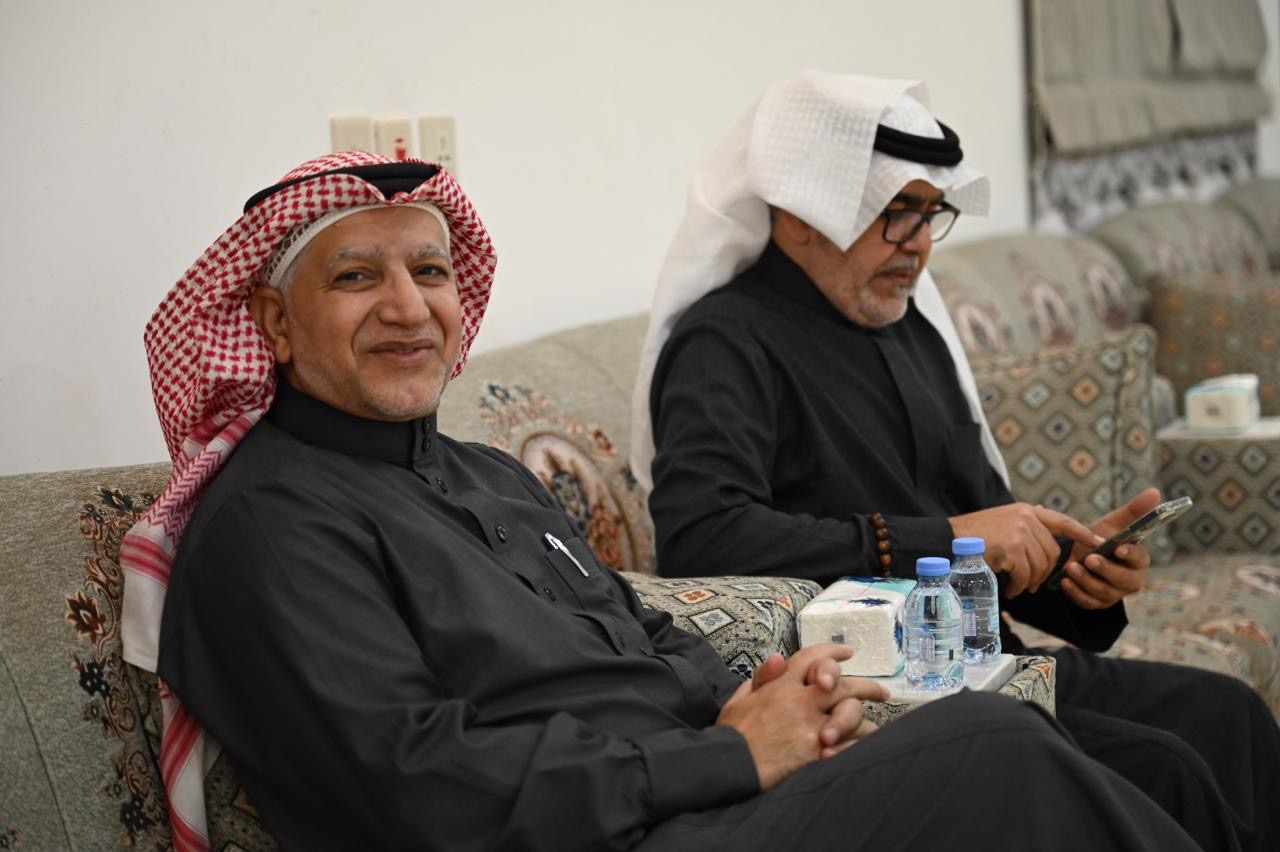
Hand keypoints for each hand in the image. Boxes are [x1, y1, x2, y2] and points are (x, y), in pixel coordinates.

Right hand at [717, 645, 888, 788]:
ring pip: (852, 713)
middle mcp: (801, 702)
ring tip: (875, 726)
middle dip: (866, 685)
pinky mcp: (817, 752)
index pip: (812, 658)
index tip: (847, 652)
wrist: (730, 766)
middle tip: (882, 691)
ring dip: (865, 719)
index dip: (832, 652)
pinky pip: (849, 745)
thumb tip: (779, 658)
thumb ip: (762, 677)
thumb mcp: (739, 699)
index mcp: (781, 685)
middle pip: (843, 684)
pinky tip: (864, 747)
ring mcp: (811, 727)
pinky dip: (858, 745)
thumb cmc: (732, 735)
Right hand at [950, 503, 1101, 596]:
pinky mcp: (1011, 548)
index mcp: (1026, 511)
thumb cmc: (972, 536)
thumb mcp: (1002, 523)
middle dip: (1045, 572)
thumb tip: (1047, 542)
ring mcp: (1019, 532)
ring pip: (1040, 565)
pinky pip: (1025, 574)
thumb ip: (1024, 528)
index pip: (1063, 521)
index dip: (1082, 533)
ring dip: (1031, 581)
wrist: (948, 539)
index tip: (1098, 542)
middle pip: (1052, 552)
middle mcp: (1026, 518)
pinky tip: (1011, 590)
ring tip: (1020, 588)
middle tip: (1031, 584)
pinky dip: (1019, 586)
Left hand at [1058, 488, 1157, 609]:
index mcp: (1138, 559)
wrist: (1077, 554)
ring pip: (1104, 592)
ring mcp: (1114, 593)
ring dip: (1087, 580)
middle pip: (1123, 579)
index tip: (1118, 548)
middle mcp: (1130, 579)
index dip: (1130, 554)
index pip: (1139, 558)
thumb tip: (1155, 491)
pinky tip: (1064, 582)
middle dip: (1106, 569)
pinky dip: (1075, 593)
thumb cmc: (1102, 538)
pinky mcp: (1097, 603)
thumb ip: (1134, 510)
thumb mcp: (1114, 522)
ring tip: (1071, 567)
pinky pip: (1088, 602)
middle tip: (1090, 559)